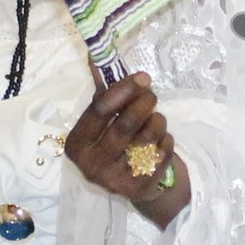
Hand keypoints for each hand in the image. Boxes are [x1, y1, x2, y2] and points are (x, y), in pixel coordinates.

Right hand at [63, 76, 187, 224]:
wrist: (134, 184)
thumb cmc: (116, 142)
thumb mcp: (104, 120)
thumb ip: (103, 91)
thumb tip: (97, 55)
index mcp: (77, 144)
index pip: (99, 110)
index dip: (122, 90)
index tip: (142, 77)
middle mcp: (91, 165)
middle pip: (124, 125)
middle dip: (143, 104)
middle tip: (152, 95)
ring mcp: (114, 181)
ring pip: (146, 139)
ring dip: (157, 121)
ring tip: (156, 119)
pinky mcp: (139, 189)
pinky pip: (162, 154)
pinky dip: (166, 141)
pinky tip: (161, 141)